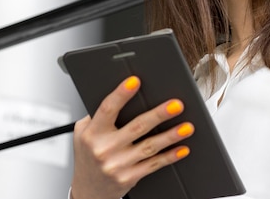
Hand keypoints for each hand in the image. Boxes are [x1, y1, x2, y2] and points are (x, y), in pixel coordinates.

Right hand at [70, 76, 193, 198]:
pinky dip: (169, 156)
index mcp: (93, 133)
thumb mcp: (82, 134)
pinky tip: (182, 149)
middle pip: (137, 127)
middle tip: (176, 104)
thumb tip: (119, 94)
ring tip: (187, 127)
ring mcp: (118, 164)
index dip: (121, 94)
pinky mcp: (129, 177)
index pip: (108, 109)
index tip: (135, 81)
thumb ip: (97, 116)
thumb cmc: (88, 157)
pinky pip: (153, 165)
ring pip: (149, 147)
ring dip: (170, 136)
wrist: (87, 190)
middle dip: (159, 115)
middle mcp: (105, 149)